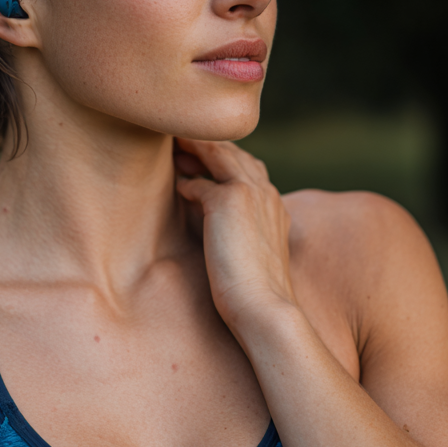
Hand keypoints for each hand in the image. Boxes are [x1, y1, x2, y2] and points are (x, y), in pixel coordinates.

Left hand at [174, 138, 296, 328]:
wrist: (265, 308)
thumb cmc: (257, 294)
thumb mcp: (252, 255)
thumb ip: (240, 235)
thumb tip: (218, 233)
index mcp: (275, 206)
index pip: (250, 169)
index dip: (225, 160)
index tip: (202, 157)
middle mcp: (266, 193)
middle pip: (234, 154)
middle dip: (208, 144)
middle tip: (180, 138)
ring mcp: (250, 193)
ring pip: (219, 155)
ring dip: (194, 147)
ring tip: (173, 141)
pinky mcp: (229, 201)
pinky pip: (199, 182)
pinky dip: (187, 181)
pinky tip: (176, 185)